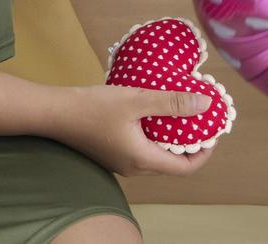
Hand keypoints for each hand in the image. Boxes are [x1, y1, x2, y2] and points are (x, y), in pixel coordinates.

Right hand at [47, 85, 217, 177]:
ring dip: (173, 139)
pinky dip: (156, 136)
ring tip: (181, 113)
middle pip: (172, 164)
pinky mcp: (113, 152)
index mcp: (142, 160)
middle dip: (191, 145)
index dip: (204, 152)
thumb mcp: (136, 100)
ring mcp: (122, 162)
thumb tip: (205, 104)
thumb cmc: (92, 107)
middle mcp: (134, 167)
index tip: (212, 131)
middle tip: (200, 119)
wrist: (54, 113)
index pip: (185, 168)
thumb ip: (171, 102)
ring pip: (157, 156)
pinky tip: (155, 113)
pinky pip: (143, 149)